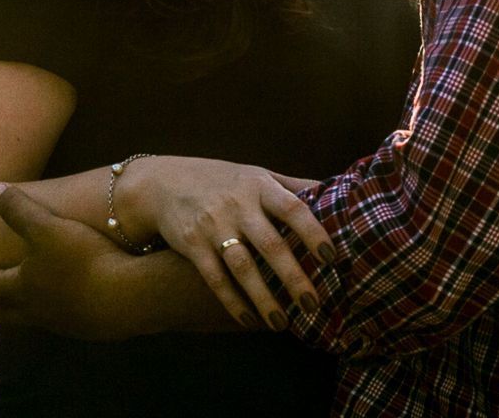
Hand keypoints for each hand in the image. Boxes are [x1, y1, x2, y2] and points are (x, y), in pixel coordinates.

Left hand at [0, 184, 139, 339]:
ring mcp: (62, 322)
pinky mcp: (88, 327)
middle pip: (4, 309)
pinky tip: (63, 306)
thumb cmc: (81, 260)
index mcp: (20, 287)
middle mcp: (36, 310)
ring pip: (31, 318)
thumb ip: (19, 210)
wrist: (127, 297)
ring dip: (18, 312)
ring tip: (15, 307)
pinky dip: (51, 313)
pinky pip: (60, 321)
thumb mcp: (47, 228)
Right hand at [119, 156, 334, 330]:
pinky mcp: (192, 244)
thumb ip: (291, 186)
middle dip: (293, 276)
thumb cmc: (221, 181)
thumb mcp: (256, 174)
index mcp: (259, 185)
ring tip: (282, 324)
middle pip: (270, 244)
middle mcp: (237, 204)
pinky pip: (215, 278)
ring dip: (264, 298)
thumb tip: (337, 192)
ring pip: (243, 267)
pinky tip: (249, 320)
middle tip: (313, 304)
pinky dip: (233, 301)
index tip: (332, 257)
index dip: (314, 232)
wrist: (162, 183)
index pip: (293, 208)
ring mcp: (213, 224)